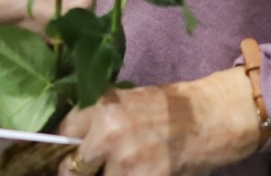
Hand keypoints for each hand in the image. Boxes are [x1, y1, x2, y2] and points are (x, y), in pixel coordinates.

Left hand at [56, 69, 262, 175]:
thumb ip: (96, 119)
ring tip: (128, 166)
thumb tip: (68, 141)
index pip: (61, 134)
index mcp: (102, 107)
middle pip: (71, 170)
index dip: (61, 148)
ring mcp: (126, 162)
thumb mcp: (127, 101)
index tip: (66, 155)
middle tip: (95, 167)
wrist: (209, 119)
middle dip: (79, 171)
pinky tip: (142, 171)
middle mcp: (108, 134)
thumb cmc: (168, 108)